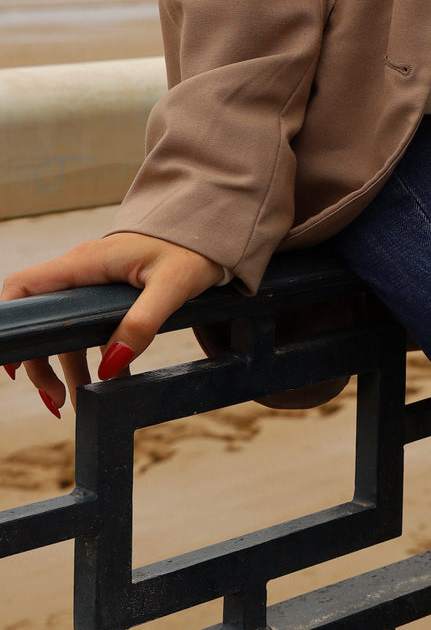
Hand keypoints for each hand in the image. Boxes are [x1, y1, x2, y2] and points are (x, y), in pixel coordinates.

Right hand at [0, 234, 221, 415]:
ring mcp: (94, 281)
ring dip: (68, 367)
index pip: (24, 288)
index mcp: (86, 263)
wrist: (212, 227)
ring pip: (65, 329)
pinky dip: (92, 356)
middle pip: (41, 320)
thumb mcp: (173, 287)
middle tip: (58, 402)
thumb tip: (110, 367)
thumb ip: (142, 323)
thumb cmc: (193, 247)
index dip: (8, 324)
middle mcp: (82, 270)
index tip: (13, 366)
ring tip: (76, 403)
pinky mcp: (109, 292)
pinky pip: (88, 327)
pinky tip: (106, 381)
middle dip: (42, 363)